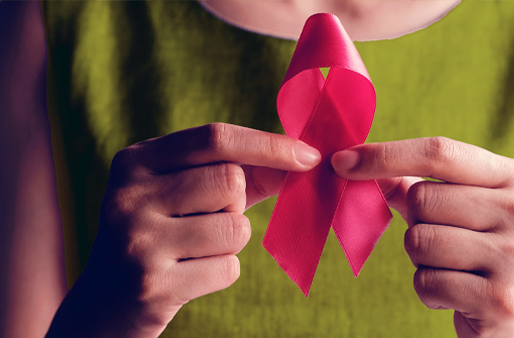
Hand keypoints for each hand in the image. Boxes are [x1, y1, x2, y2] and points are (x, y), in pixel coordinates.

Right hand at [46, 123, 320, 337]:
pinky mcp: (153, 284)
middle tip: (206, 220)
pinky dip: (221, 271)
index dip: (269, 145)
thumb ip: (240, 172)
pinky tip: (188, 275)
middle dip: (236, 204)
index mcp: (135, 161)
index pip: (216, 137)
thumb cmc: (161, 235)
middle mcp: (129, 195)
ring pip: (236, 227)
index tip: (310, 156)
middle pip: (231, 182)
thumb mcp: (183, 193)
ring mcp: (138, 241)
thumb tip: (303, 158)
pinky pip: (229, 268)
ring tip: (194, 249)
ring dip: (230, 241)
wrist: (105, 303)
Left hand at [332, 137, 513, 336]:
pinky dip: (428, 291)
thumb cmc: (477, 252)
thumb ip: (413, 185)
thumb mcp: (458, 209)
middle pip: (423, 199)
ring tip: (453, 269)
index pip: (440, 153)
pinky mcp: (503, 300)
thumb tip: (357, 163)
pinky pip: (426, 282)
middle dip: (416, 222)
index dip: (384, 155)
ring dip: (421, 260)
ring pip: (419, 241)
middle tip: (446, 241)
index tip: (341, 161)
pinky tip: (456, 294)